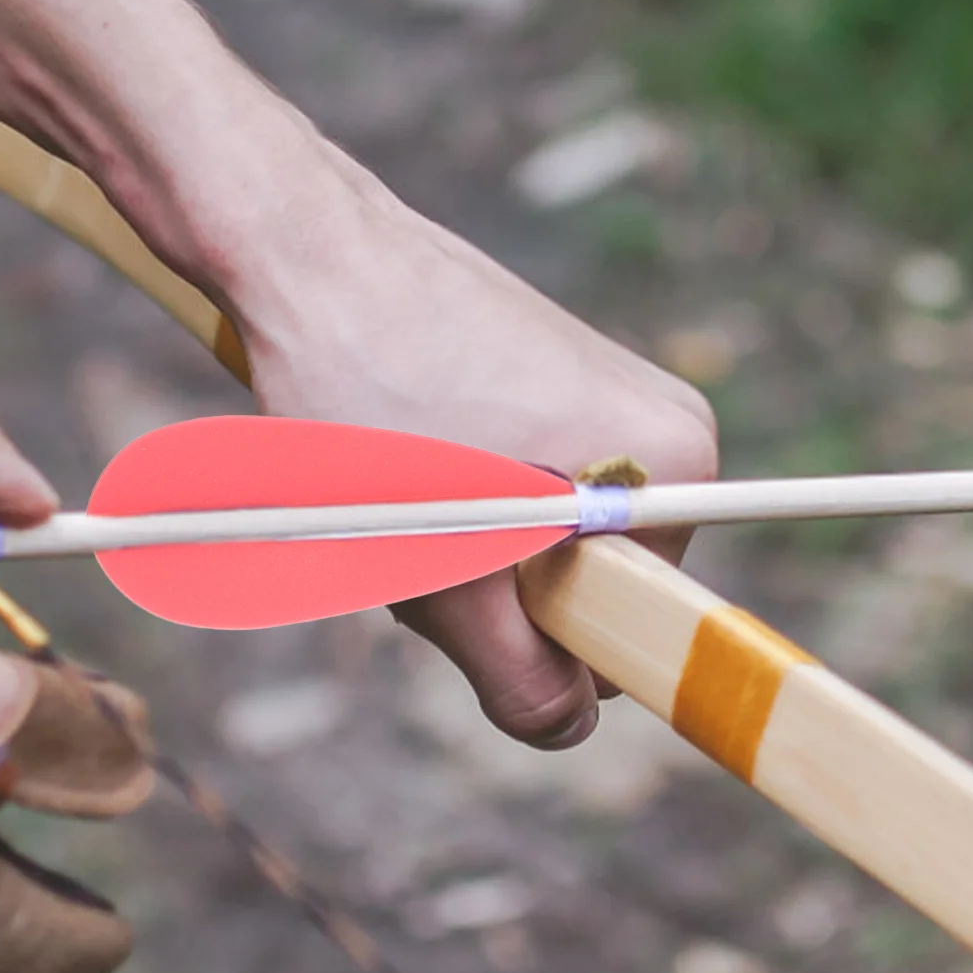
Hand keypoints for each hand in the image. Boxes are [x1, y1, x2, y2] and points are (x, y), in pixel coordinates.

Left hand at [187, 126, 717, 751]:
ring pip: (530, 552)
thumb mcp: (440, 560)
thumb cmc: (367, 388)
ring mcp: (599, 404)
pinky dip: (443, 514)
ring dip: (451, 557)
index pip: (636, 633)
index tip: (462, 589)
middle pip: (581, 592)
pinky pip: (506, 501)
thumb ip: (513, 668)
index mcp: (673, 464)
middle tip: (412, 536)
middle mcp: (660, 431)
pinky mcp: (538, 391)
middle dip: (486, 597)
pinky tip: (387, 466)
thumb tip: (569, 727)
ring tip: (390, 489)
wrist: (298, 245)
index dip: (541, 644)